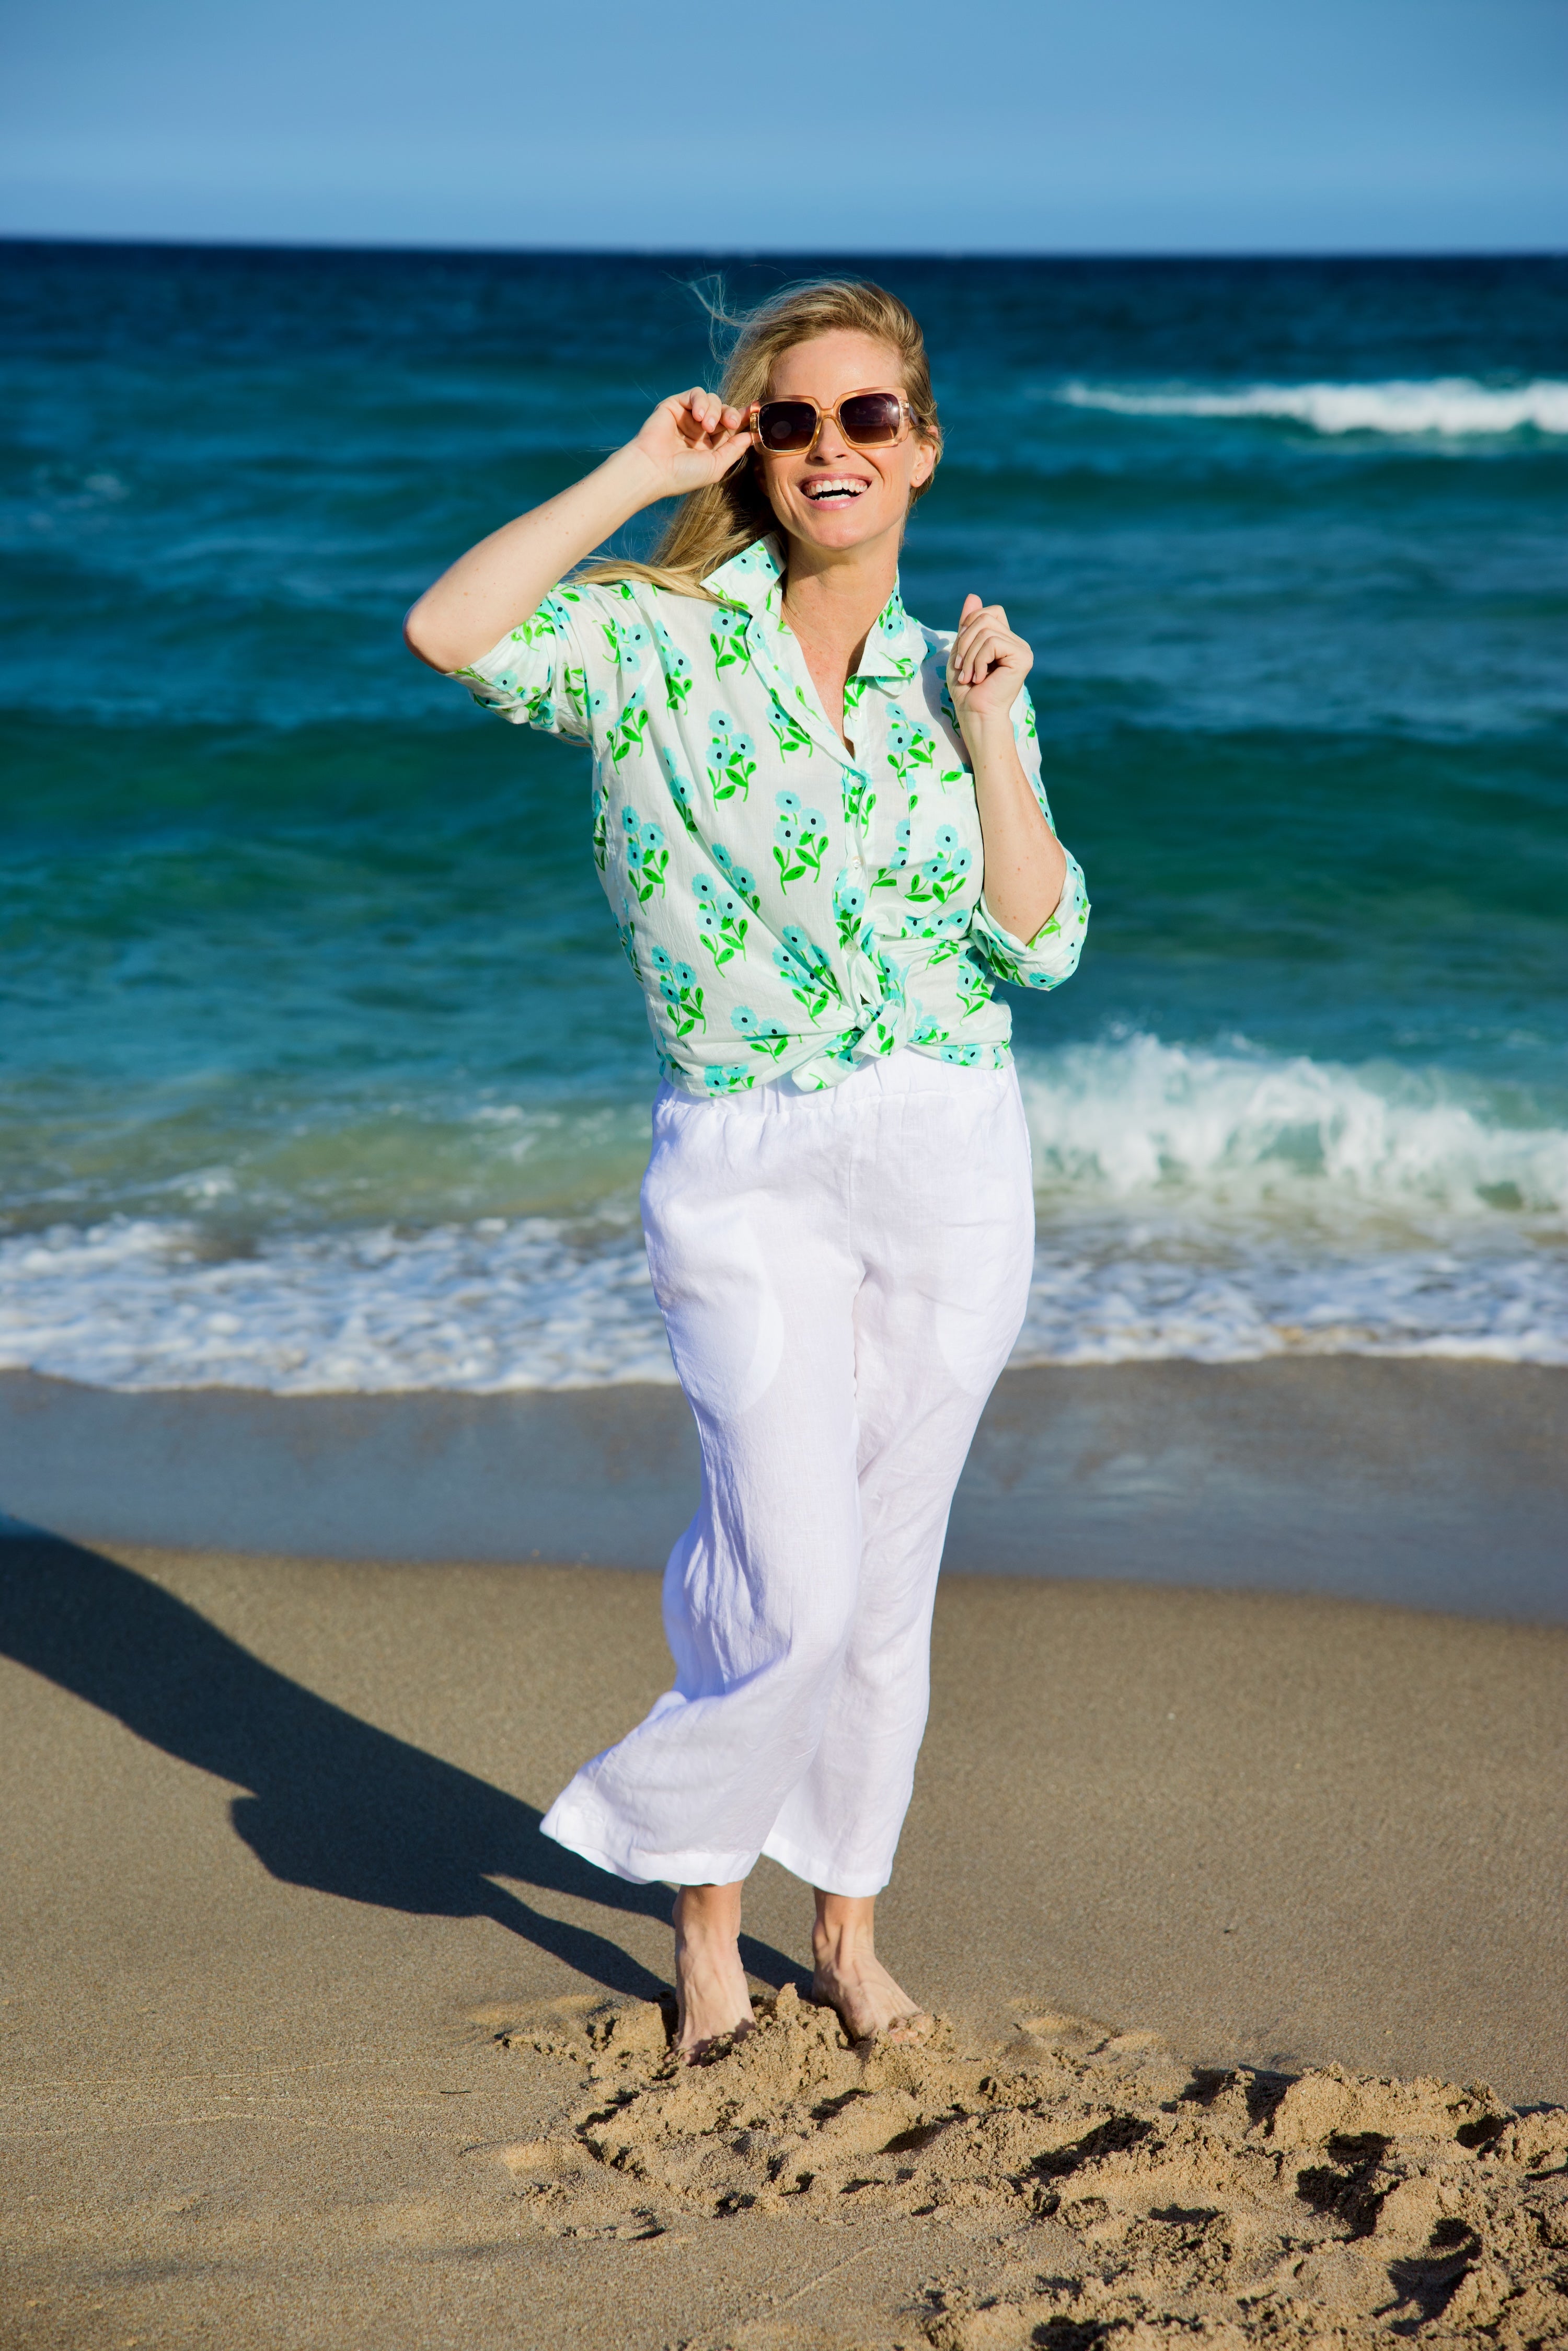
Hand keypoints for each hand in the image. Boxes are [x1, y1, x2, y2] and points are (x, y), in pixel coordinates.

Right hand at [627, 388, 750, 501]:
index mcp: (711, 446)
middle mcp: (700, 430)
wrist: (653, 469)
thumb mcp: (716, 466)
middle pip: (725, 410)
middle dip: (731, 414)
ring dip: (715, 410)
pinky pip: (695, 393)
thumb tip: (752, 435)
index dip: (743, 419)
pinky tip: (698, 416)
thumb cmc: (683, 474)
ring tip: (706, 425)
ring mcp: (687, 417)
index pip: (731, 427)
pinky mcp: (675, 405)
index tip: (754, 414)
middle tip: (730, 423)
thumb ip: (735, 449)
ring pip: (712, 400)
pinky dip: (700, 401)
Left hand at [947, 592, 1032, 736]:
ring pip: (986, 630)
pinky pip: (992, 642)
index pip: (988, 612)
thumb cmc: (966, 689)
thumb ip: (967, 625)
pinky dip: (978, 660)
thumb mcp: (961, 651)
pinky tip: (980, 678)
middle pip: (984, 617)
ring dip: (969, 655)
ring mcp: (1022, 649)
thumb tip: (972, 595)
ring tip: (970, 676)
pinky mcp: (1022, 657)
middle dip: (965, 642)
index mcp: (1004, 640)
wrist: (975, 714)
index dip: (969, 626)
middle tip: (963, 668)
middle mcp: (1016, 642)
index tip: (962, 654)